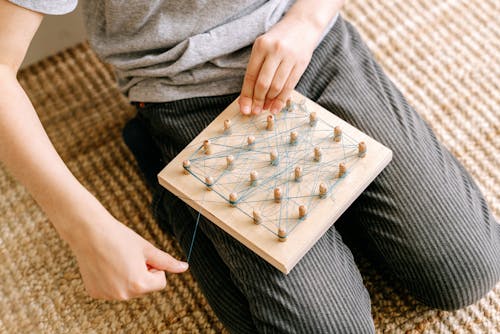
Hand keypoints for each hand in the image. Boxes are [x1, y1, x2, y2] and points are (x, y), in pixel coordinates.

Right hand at [66, 208, 187, 300]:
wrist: (89, 232)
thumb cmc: (120, 238)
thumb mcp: (147, 249)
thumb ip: (167, 262)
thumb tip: (184, 268)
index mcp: (140, 284)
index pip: (161, 282)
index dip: (155, 267)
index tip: (143, 256)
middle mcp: (123, 295)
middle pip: (145, 287)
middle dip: (142, 273)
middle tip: (128, 256)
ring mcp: (107, 296)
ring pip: (129, 289)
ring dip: (128, 277)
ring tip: (116, 259)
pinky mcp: (95, 293)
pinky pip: (113, 289)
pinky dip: (112, 279)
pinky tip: (105, 265)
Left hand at [238, 16, 322, 114]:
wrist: (303, 24)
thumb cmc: (279, 38)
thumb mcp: (264, 46)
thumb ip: (256, 67)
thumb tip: (249, 95)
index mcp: (261, 46)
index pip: (250, 75)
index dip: (247, 95)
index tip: (244, 108)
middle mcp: (275, 51)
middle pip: (263, 83)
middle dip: (257, 101)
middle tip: (255, 112)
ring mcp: (289, 57)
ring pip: (276, 86)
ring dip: (269, 101)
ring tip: (265, 109)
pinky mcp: (301, 64)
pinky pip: (289, 86)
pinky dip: (282, 99)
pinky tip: (276, 107)